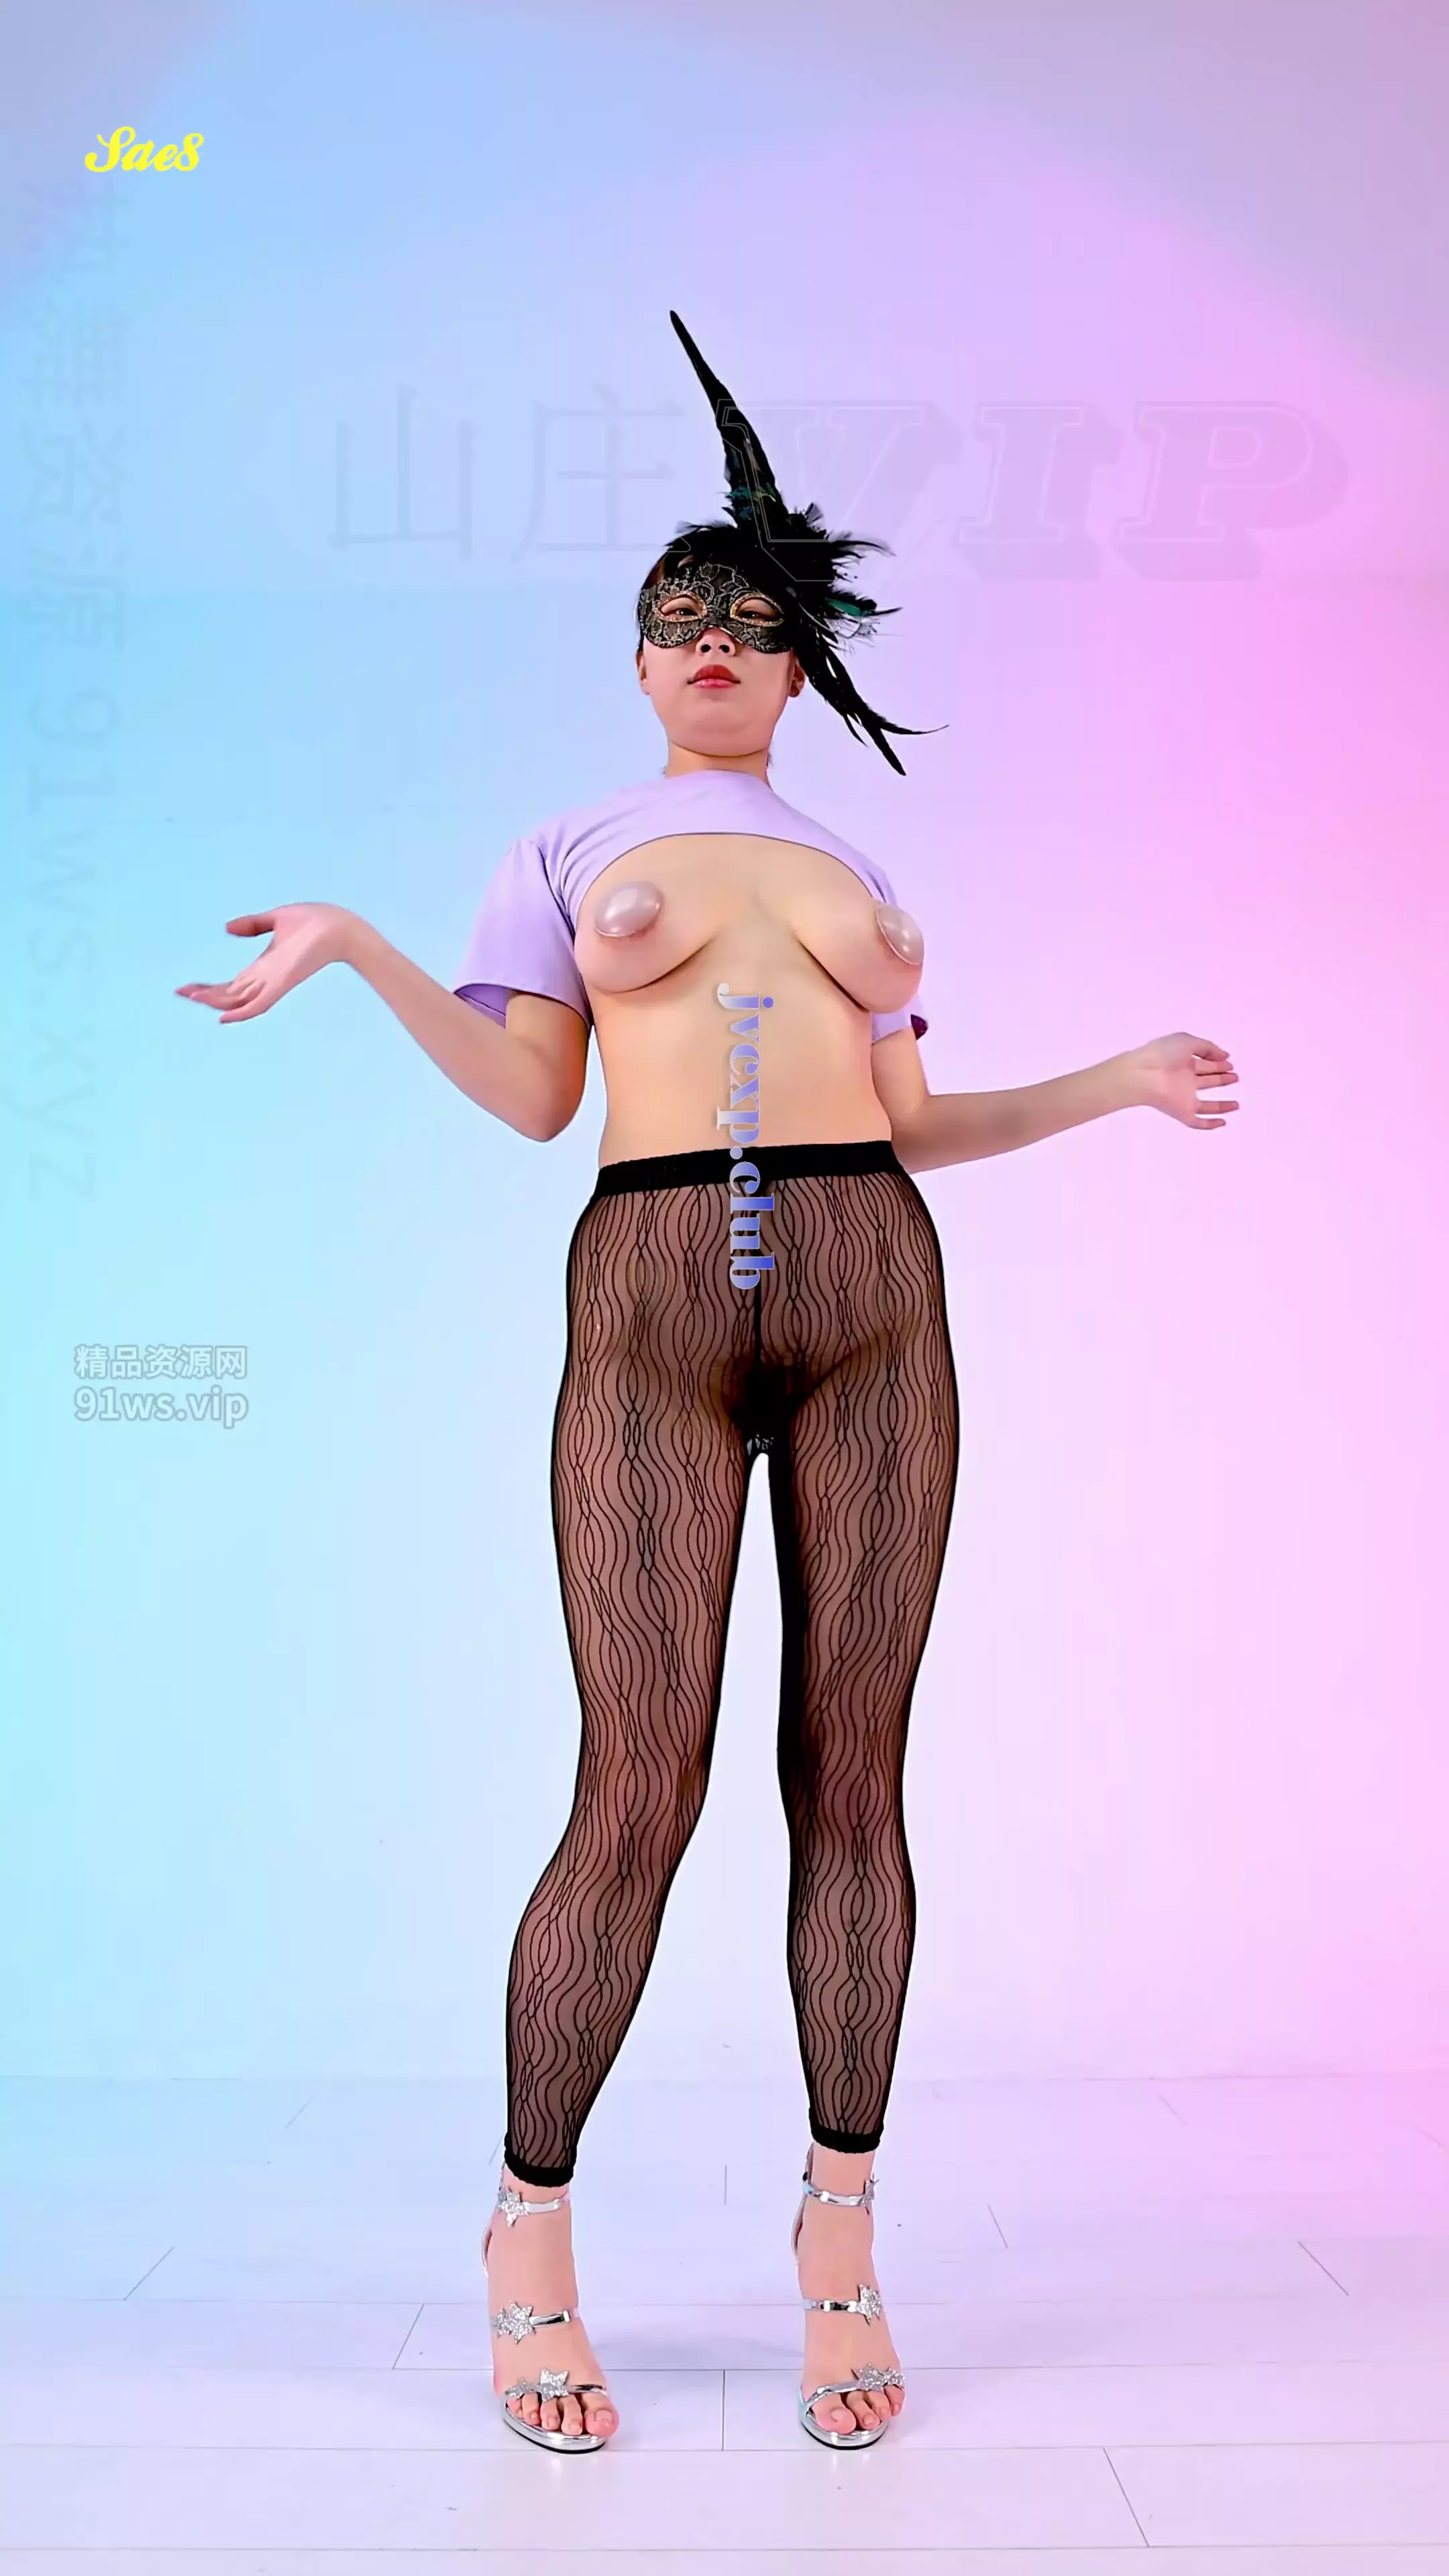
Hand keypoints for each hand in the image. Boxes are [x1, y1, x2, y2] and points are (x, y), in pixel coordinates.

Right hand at [175, 903, 358, 1021]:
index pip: (231, 984)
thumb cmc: (316, 922)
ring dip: (215, 1001)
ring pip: (238, 1001)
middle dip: (204, 995)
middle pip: (229, 995)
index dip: (209, 987)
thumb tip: (227, 928)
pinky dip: (242, 1013)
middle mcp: (266, 979)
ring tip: (191, 997)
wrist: (341, 926)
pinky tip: (223, 1017)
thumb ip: (253, 924)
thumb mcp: (276, 919)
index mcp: (263, 967)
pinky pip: (259, 1005)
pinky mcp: (283, 983)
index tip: (186, 987)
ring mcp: (274, 983)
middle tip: (179, 992)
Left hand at [1124, 1032, 1238, 1128]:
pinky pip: (1197, 1122)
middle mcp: (1184, 1079)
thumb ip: (1208, 1048)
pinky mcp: (1182, 1112)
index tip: (1230, 1062)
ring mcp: (1183, 1097)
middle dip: (1221, 1078)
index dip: (1218, 1062)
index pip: (1204, 1063)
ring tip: (1236, 1104)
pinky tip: (1223, 1122)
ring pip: (1206, 1105)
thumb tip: (1225, 1055)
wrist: (1144, 1074)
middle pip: (1206, 1080)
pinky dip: (1210, 1124)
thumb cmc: (1163, 1054)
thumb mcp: (1188, 1041)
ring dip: (1221, 1105)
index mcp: (1183, 1061)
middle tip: (1235, 1076)